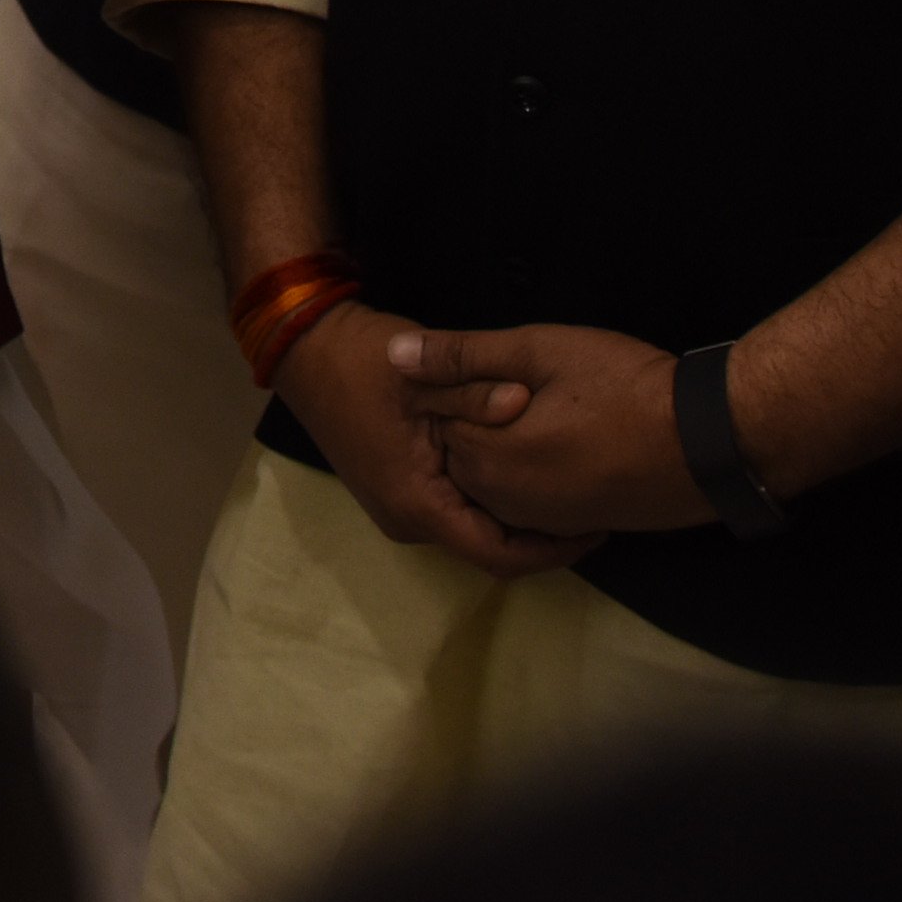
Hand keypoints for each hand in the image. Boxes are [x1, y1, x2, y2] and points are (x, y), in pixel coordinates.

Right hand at [280, 301, 598, 577]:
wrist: (307, 348)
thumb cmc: (362, 361)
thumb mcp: (422, 370)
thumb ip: (474, 389)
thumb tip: (526, 402)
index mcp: (416, 503)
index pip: (497, 554)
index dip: (551, 550)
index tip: (594, 528)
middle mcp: (406, 519)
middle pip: (487, 547)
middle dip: (539, 534)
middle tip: (589, 508)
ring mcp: (398, 507)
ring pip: (472, 528)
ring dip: (514, 516)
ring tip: (564, 491)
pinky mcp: (397, 490)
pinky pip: (455, 510)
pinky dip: (490, 499)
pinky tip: (519, 471)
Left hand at [402, 323, 715, 538]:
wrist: (709, 444)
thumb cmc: (623, 387)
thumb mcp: (539, 350)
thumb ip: (461, 355)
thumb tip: (391, 357)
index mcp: (484, 457)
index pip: (437, 418)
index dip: (462, 382)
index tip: (506, 364)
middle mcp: (503, 501)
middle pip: (464, 451)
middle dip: (482, 417)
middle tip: (535, 382)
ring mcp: (540, 520)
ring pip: (497, 477)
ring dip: (511, 443)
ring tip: (555, 404)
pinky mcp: (575, 527)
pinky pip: (531, 501)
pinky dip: (538, 469)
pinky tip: (568, 436)